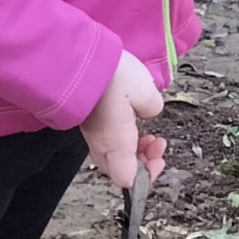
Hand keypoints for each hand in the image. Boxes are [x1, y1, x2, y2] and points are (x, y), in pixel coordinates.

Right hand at [81, 50, 166, 190]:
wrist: (79, 59)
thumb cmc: (112, 77)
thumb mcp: (146, 93)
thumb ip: (152, 109)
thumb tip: (146, 112)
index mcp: (116, 144)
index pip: (127, 179)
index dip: (146, 176)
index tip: (159, 158)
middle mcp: (101, 144)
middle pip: (120, 170)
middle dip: (143, 162)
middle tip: (157, 144)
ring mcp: (92, 133)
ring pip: (114, 156)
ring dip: (134, 149)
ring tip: (149, 132)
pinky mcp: (88, 121)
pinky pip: (107, 141)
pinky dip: (123, 138)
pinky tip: (131, 119)